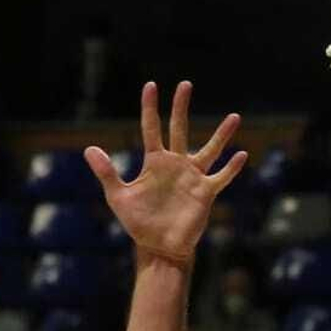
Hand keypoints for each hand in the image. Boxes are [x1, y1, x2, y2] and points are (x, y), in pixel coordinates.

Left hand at [85, 82, 246, 266]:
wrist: (159, 246)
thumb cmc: (139, 222)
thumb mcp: (118, 197)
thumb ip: (106, 173)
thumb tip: (89, 149)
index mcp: (154, 162)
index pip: (151, 128)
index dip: (150, 107)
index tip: (151, 86)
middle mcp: (175, 164)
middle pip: (179, 128)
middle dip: (180, 107)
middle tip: (185, 84)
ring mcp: (192, 177)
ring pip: (209, 149)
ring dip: (221, 134)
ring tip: (234, 116)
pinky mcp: (205, 193)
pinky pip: (221, 177)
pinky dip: (231, 168)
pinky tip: (242, 155)